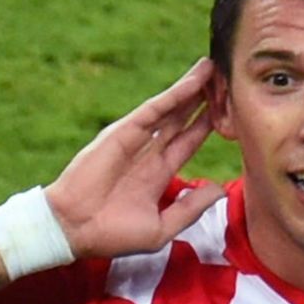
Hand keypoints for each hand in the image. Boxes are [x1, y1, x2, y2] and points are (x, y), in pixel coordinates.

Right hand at [46, 58, 226, 259]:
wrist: (75, 230)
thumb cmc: (113, 235)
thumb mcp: (161, 228)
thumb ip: (190, 208)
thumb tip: (220, 190)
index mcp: (157, 174)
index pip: (188, 142)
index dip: (207, 125)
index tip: (228, 110)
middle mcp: (148, 152)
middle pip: (182, 119)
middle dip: (203, 100)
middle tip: (226, 79)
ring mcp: (136, 140)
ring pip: (171, 108)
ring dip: (192, 88)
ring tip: (213, 67)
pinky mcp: (124, 131)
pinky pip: (155, 108)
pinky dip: (176, 93)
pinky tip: (195, 80)